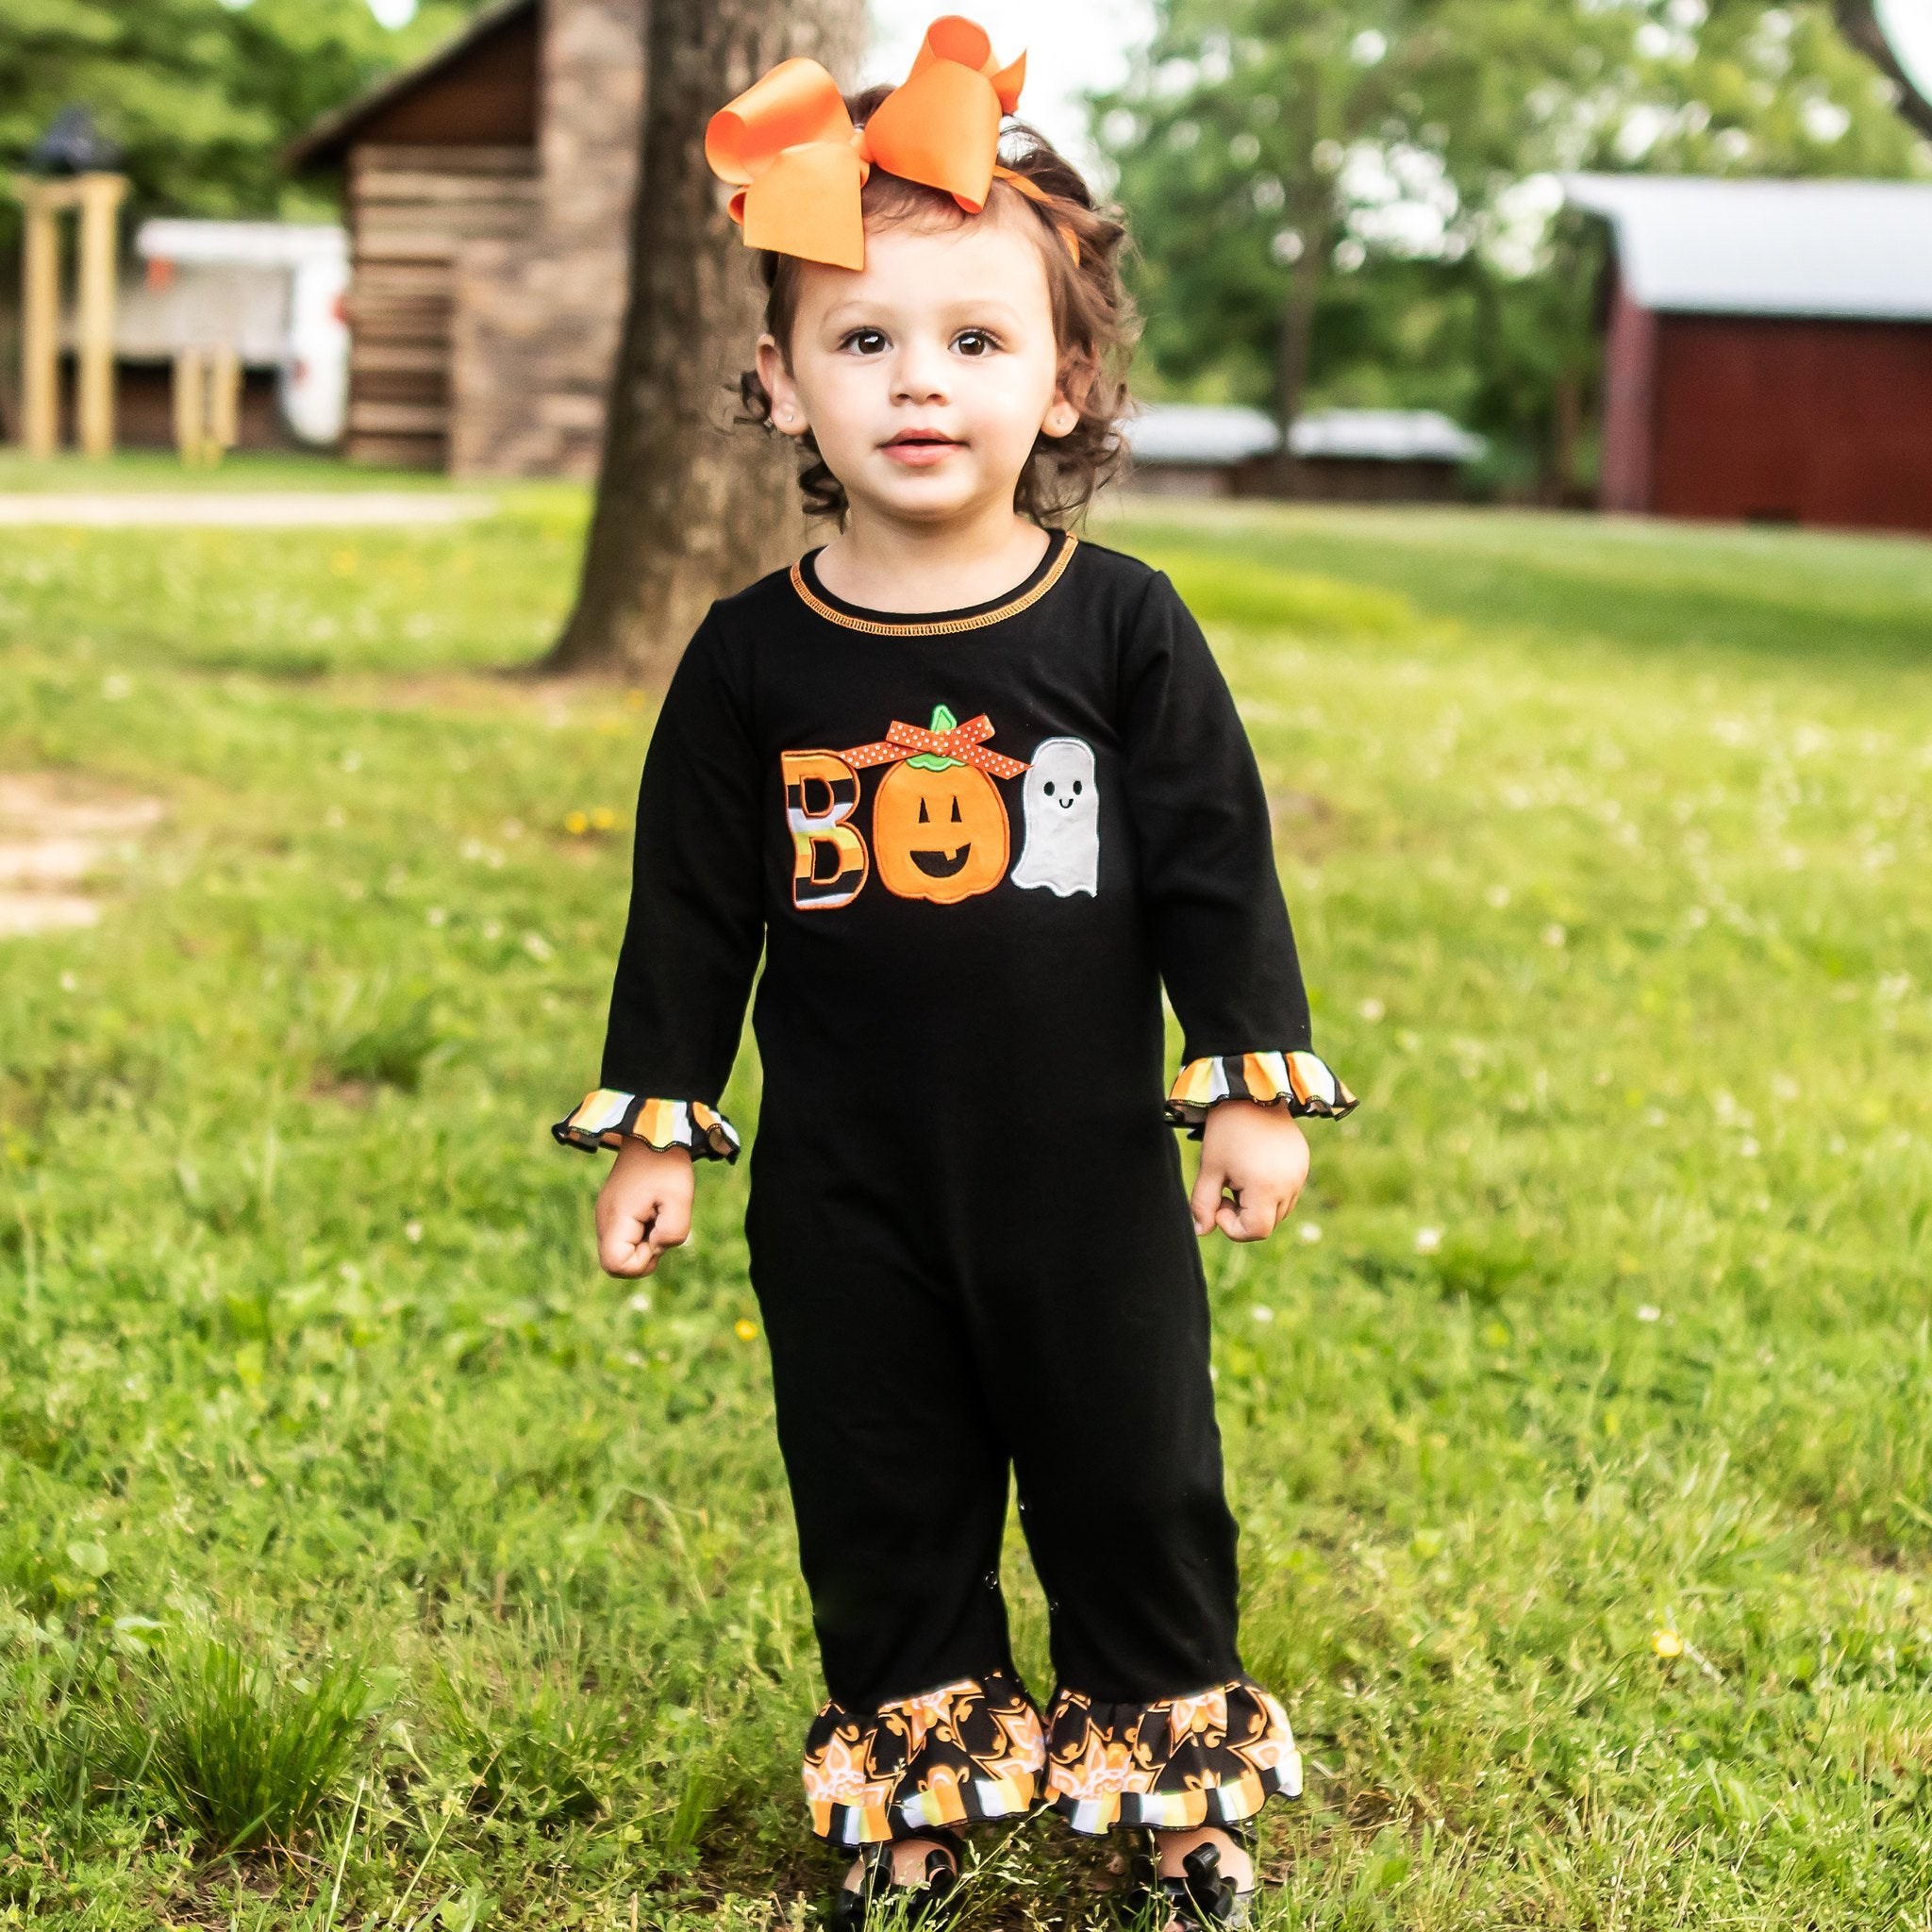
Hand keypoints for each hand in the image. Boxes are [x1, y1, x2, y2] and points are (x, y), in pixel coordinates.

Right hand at [595, 1138, 694, 1276]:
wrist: (655, 1134)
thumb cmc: (667, 1165)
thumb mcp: (680, 1198)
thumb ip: (673, 1232)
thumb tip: (657, 1247)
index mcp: (615, 1219)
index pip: (615, 1266)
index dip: (641, 1262)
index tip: (657, 1234)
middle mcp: (604, 1220)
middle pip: (616, 1263)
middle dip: (644, 1255)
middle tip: (660, 1224)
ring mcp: (606, 1215)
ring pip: (621, 1250)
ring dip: (644, 1242)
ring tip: (657, 1213)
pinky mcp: (614, 1210)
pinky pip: (625, 1236)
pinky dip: (641, 1232)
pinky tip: (653, 1210)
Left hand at [1189, 1101, 1309, 1241]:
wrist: (1251, 1092)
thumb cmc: (1226, 1130)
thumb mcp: (1210, 1168)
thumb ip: (1203, 1204)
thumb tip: (1201, 1231)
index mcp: (1266, 1187)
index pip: (1256, 1231)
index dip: (1233, 1226)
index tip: (1219, 1202)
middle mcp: (1290, 1184)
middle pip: (1268, 1223)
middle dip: (1244, 1215)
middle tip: (1227, 1187)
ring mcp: (1300, 1173)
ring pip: (1280, 1210)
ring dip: (1258, 1204)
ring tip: (1241, 1175)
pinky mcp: (1303, 1163)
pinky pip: (1289, 1191)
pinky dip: (1271, 1190)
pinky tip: (1255, 1167)